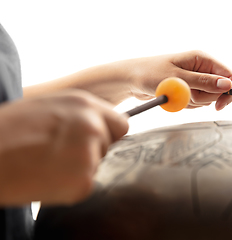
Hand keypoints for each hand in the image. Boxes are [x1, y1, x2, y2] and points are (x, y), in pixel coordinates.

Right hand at [0, 90, 127, 205]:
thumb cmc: (9, 130)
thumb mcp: (50, 106)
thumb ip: (80, 115)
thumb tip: (102, 127)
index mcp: (85, 105)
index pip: (120, 124)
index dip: (107, 134)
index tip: (92, 140)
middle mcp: (93, 126)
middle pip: (108, 145)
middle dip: (91, 151)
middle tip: (58, 153)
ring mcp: (89, 154)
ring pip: (95, 166)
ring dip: (78, 169)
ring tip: (46, 164)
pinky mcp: (82, 182)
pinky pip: (84, 186)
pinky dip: (69, 187)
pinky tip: (45, 178)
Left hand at [126, 50, 231, 110]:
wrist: (132, 80)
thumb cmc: (150, 74)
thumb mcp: (178, 79)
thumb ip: (203, 82)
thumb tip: (227, 84)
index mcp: (202, 59)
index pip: (229, 75)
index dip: (228, 92)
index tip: (219, 106)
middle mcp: (201, 68)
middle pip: (218, 90)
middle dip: (203, 97)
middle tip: (186, 95)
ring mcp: (195, 79)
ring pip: (207, 98)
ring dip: (193, 102)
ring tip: (176, 94)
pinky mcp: (189, 88)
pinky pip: (196, 101)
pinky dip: (187, 104)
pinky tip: (174, 98)